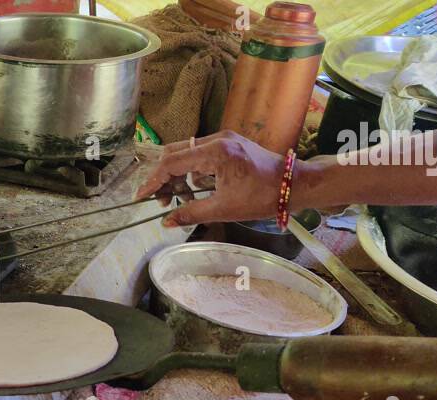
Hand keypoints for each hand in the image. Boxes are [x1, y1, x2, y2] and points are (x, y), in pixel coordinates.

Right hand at [135, 131, 287, 226]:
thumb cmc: (263, 197)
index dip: (153, 181)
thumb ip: (191, 213)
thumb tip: (166, 222)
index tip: (141, 197)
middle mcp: (217, 139)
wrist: (296, 185)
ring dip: (177, 174)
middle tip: (163, 201)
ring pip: (186, 152)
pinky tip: (197, 188)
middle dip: (164, 177)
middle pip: (175, 152)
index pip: (171, 163)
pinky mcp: (230, 144)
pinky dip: (192, 171)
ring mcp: (224, 139)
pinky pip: (200, 154)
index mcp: (216, 153)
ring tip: (180, 198)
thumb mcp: (224, 209)